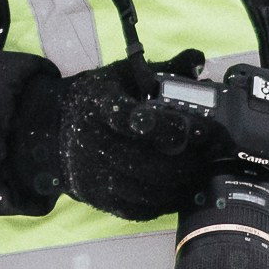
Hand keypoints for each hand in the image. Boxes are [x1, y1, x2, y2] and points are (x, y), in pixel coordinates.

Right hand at [55, 51, 223, 221]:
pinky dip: (168, 201)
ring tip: (204, 167)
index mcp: (99, 106)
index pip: (131, 119)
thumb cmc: (100, 100)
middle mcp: (93, 143)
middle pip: (146, 161)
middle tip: (213, 151)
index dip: (165, 127)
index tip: (194, 128)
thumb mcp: (125, 76)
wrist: (56, 131)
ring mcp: (95, 175)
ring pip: (148, 188)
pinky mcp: (100, 199)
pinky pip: (141, 209)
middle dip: (187, 159)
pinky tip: (184, 186)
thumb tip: (197, 60)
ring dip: (182, 181)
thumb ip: (164, 70)